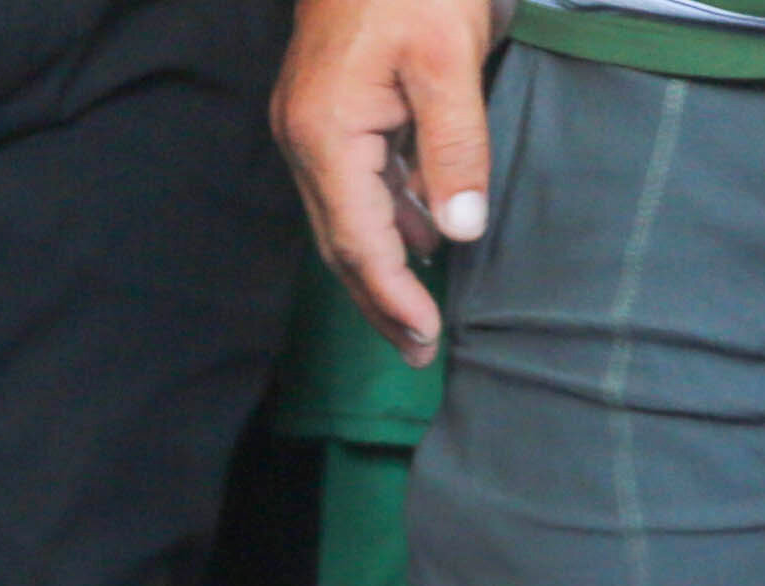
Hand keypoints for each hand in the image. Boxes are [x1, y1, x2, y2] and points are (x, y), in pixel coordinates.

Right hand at [277, 0, 506, 366]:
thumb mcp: (449, 56)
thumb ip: (454, 146)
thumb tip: (459, 230)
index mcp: (326, 133)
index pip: (358, 240)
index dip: (391, 296)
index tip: (425, 338)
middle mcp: (305, 140)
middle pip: (340, 244)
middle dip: (380, 301)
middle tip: (419, 351)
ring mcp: (310, 126)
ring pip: (344, 219)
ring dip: (381, 269)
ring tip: (420, 314)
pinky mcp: (328, 112)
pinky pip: (354, 185)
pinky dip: (384, 222)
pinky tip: (420, 238)